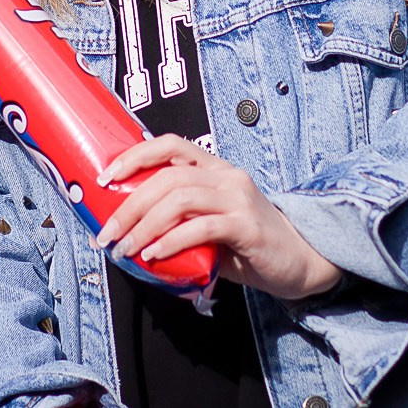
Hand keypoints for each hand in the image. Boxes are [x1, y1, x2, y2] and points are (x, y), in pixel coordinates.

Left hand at [95, 135, 340, 300]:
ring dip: (145, 224)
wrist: (301, 263)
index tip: (106, 178)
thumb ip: (180, 222)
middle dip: (129, 204)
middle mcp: (226, 176)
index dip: (135, 155)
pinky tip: (155, 255)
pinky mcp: (247, 225)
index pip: (170, 144)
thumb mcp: (210, 226)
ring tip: (127, 247)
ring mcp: (238, 198)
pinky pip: (201, 227)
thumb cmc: (250, 245)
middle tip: (108, 232)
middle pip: (167, 175)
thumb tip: (130, 232)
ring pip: (180, 197)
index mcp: (215, 168)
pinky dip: (171, 241)